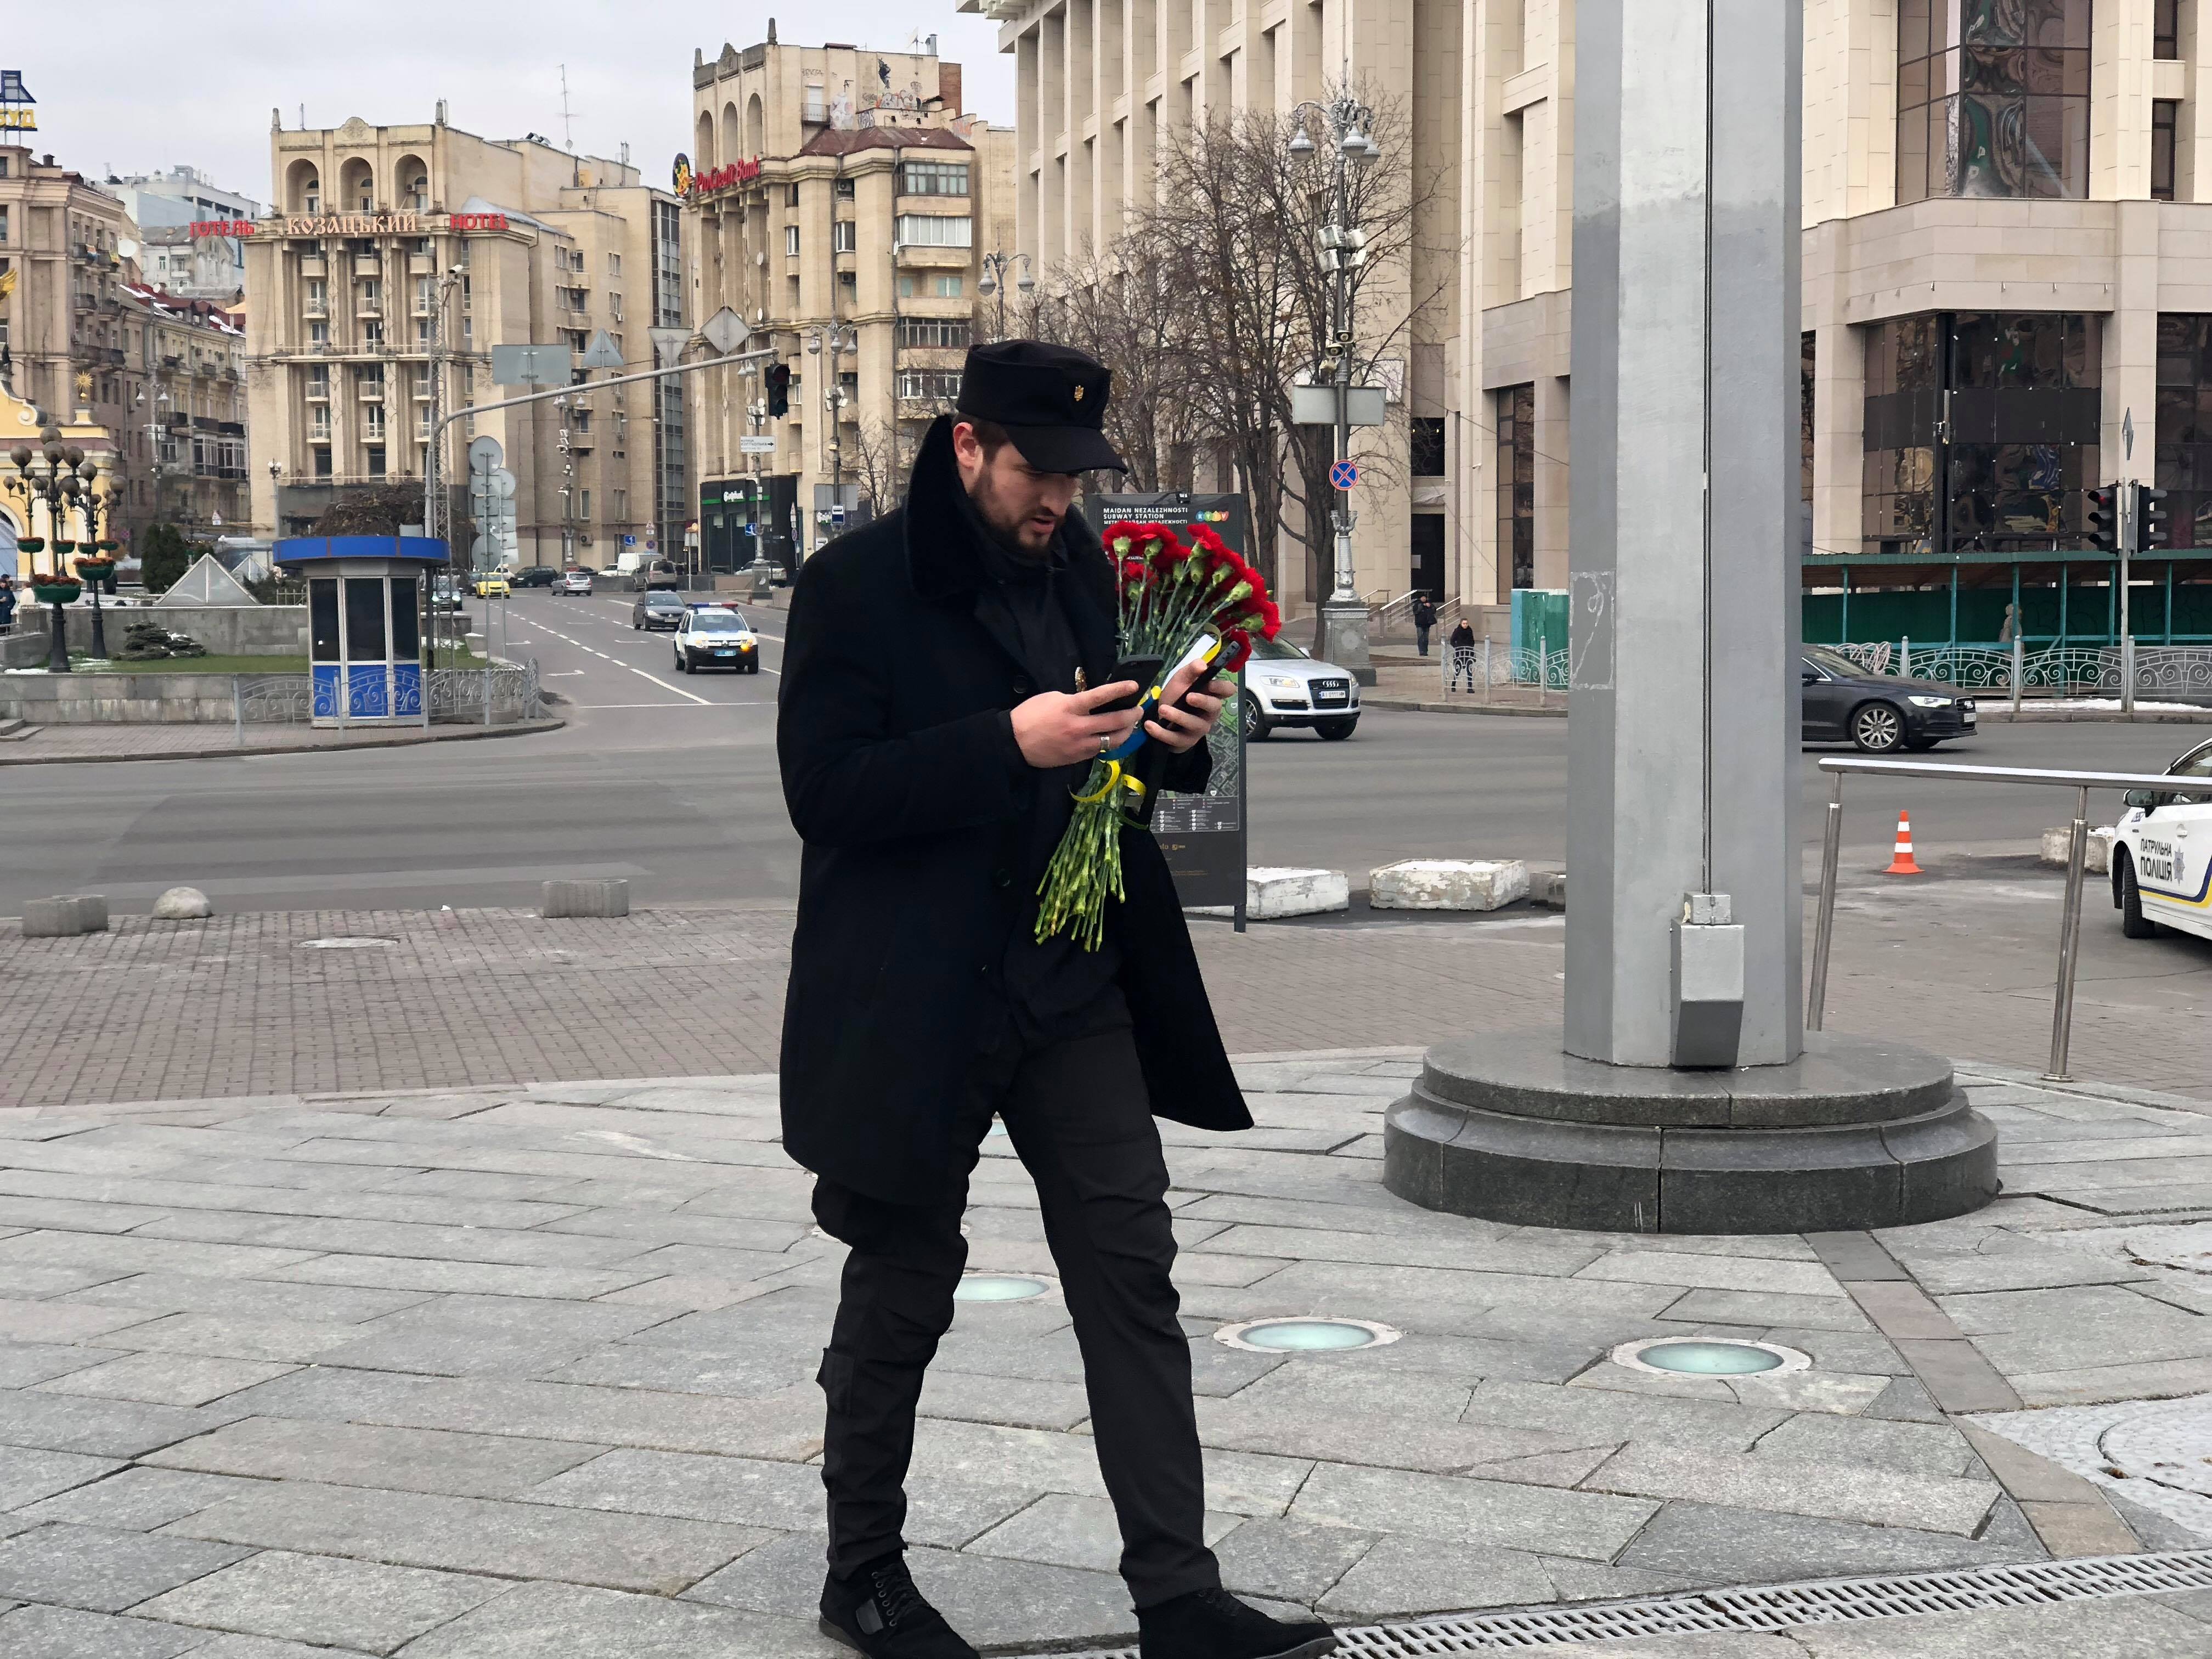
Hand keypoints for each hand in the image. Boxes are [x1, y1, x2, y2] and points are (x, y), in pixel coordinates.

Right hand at [1010, 681, 1141, 767]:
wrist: (1014, 742)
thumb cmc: (1030, 715)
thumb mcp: (1051, 698)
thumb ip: (1074, 700)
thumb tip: (1092, 702)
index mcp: (1070, 707)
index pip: (1100, 696)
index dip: (1119, 690)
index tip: (1134, 686)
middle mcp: (1078, 727)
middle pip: (1114, 721)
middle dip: (1131, 714)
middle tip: (1138, 709)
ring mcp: (1080, 745)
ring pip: (1113, 740)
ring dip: (1127, 731)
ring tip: (1131, 724)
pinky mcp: (1078, 757)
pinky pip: (1101, 749)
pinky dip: (1110, 741)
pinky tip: (1114, 736)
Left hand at [1145, 663, 1231, 753]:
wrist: (1162, 716)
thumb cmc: (1177, 695)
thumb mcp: (1181, 679)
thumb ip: (1191, 670)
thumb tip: (1202, 665)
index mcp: (1211, 694)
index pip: (1226, 690)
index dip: (1222, 687)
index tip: (1210, 683)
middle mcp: (1209, 712)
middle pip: (1214, 707)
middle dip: (1203, 701)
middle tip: (1188, 697)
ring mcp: (1199, 728)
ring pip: (1194, 724)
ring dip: (1178, 717)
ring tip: (1163, 709)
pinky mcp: (1185, 741)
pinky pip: (1175, 738)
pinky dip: (1161, 732)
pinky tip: (1149, 725)